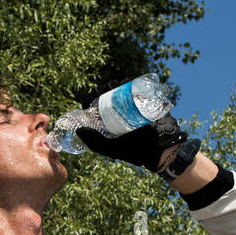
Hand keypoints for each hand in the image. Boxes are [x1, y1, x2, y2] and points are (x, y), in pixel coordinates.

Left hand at [73, 77, 187, 172]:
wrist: (157, 148)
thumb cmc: (133, 151)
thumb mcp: (110, 148)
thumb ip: (94, 142)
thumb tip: (78, 130)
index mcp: (107, 123)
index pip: (94, 108)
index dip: (89, 101)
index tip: (88, 100)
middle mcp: (117, 113)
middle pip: (105, 96)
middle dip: (101, 90)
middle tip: (100, 91)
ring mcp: (129, 106)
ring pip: (118, 91)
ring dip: (113, 85)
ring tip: (111, 86)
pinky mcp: (142, 102)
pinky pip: (133, 88)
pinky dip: (127, 83)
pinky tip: (123, 83)